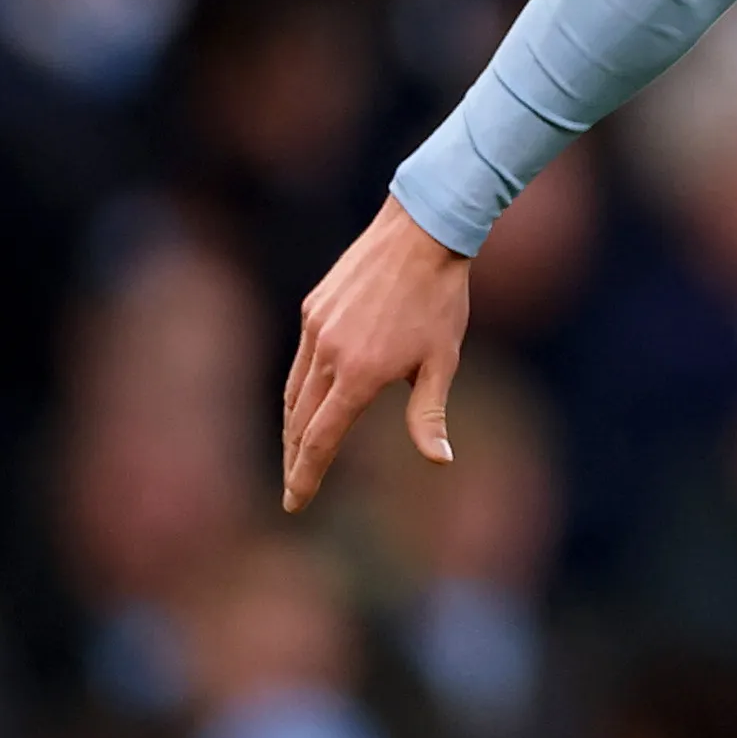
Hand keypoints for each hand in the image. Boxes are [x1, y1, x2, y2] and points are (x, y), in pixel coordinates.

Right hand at [280, 196, 472, 509]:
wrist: (420, 233)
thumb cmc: (441, 301)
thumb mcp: (443, 362)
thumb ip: (430, 415)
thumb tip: (440, 461)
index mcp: (360, 375)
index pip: (321, 440)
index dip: (305, 476)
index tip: (294, 504)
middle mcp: (329, 355)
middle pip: (299, 422)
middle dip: (295, 459)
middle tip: (293, 487)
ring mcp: (316, 329)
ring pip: (293, 391)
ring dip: (293, 426)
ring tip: (296, 452)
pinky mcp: (313, 308)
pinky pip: (301, 359)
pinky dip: (300, 388)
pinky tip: (310, 399)